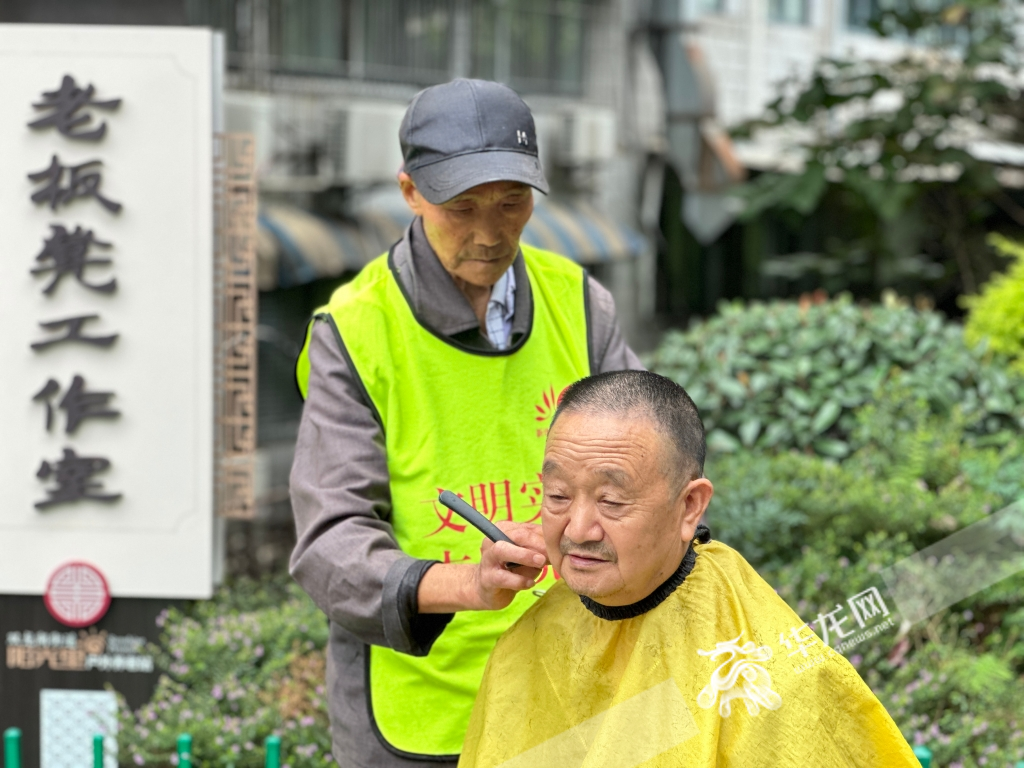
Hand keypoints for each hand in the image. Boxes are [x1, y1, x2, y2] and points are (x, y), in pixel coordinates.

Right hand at [417, 522, 548, 612]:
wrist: (486, 589)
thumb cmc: (511, 568)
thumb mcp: (526, 555)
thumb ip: (539, 549)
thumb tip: (558, 547)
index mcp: (504, 530)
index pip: (527, 528)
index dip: (545, 537)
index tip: (559, 547)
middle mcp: (493, 540)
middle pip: (516, 535)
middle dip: (537, 544)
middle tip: (550, 554)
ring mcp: (488, 559)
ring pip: (502, 550)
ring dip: (524, 555)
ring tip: (540, 563)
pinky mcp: (487, 578)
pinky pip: (503, 577)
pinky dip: (519, 580)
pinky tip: (530, 582)